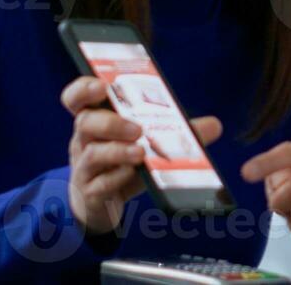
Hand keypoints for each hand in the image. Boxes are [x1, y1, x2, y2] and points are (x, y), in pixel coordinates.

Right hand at [60, 76, 222, 234]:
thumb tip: (214, 125)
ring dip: (118, 152)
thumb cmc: (122, 164)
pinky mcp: (90, 194)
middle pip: (85, 123)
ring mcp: (84, 169)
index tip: (102, 85)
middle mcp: (84, 142)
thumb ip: (177, 133)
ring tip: (140, 152)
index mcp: (95, 121)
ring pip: (91, 155)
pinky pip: (99, 185)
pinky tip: (132, 176)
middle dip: (111, 123)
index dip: (84, 89)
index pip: (76, 98)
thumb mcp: (147, 144)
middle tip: (137, 129)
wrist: (98, 204)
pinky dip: (117, 180)